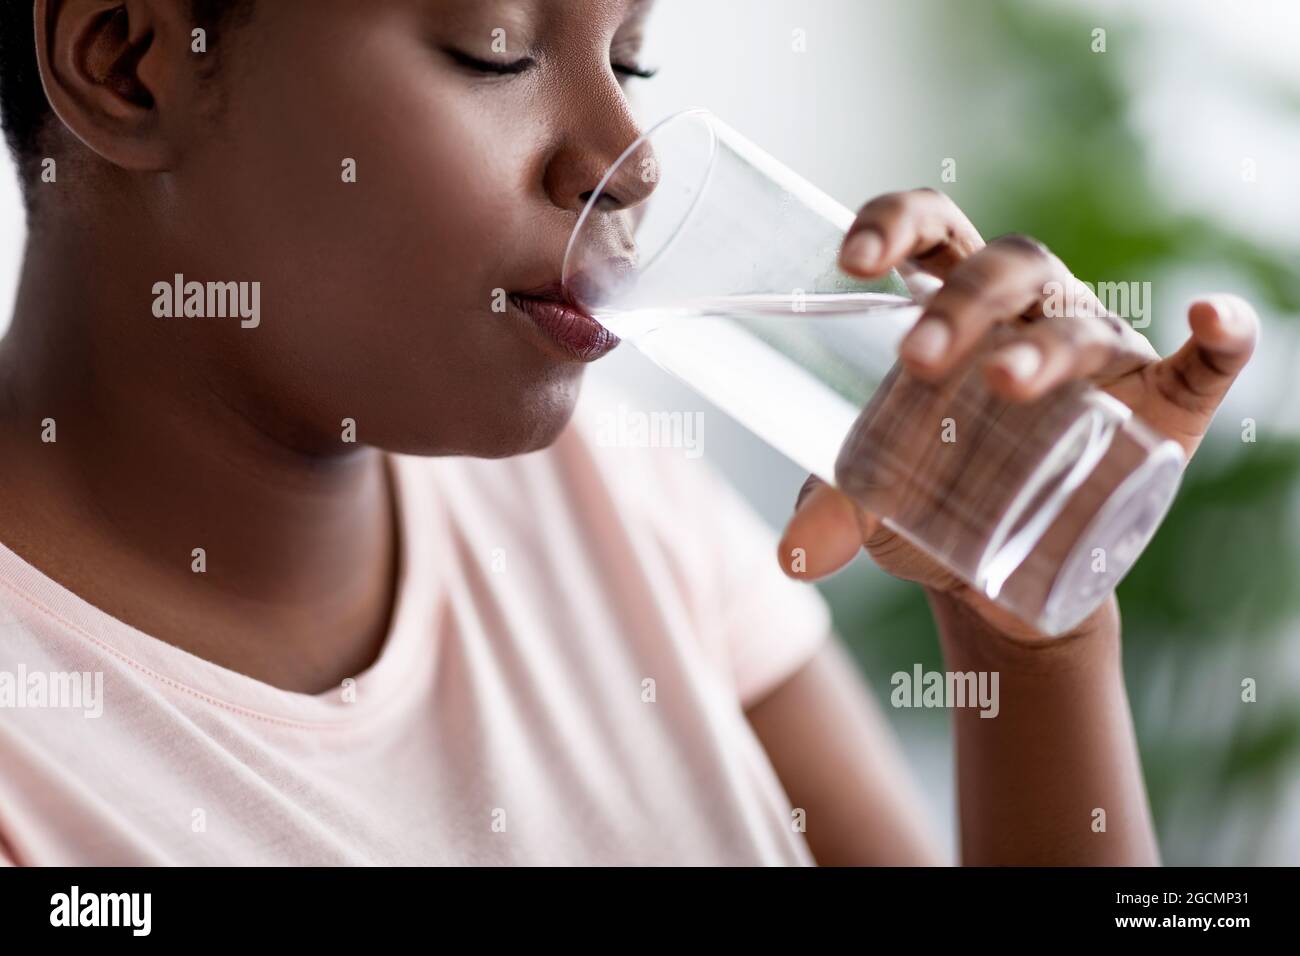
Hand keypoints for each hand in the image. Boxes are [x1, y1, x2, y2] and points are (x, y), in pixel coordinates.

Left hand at [779, 188, 1258, 640]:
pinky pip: (1203, 367)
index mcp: (957, 306)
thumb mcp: (877, 497)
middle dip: (962, 303)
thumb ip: (832, 508)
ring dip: (1045, 345)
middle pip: (1006, 267)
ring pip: (1080, 324)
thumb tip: (789, 557)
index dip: (894, 224)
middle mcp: (1031, 312)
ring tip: (1002, 384)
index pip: (933, 231)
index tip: (851, 262)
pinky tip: (1213, 323)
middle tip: (915, 360)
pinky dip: (1220, 341)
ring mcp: (1099, 355)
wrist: (1002, 572)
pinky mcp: (1161, 412)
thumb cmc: (935, 498)